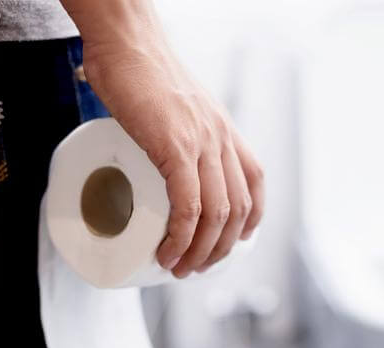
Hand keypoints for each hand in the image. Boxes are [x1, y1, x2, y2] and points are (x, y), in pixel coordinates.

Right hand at [61, 0, 263, 277]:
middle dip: (220, 248)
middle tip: (197, 266)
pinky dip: (181, 235)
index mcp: (225, 132)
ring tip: (180, 268)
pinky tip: (169, 251)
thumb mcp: (180, 108)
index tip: (231, 241)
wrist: (127, 44)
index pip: (255, 183)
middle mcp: (222, 139)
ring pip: (216, 213)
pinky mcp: (175, 146)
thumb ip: (184, 134)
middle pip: (237, 209)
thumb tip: (167, 162)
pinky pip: (188, 203)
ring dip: (201, 250)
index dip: (250, 219)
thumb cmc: (144, 74)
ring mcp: (202, 143)